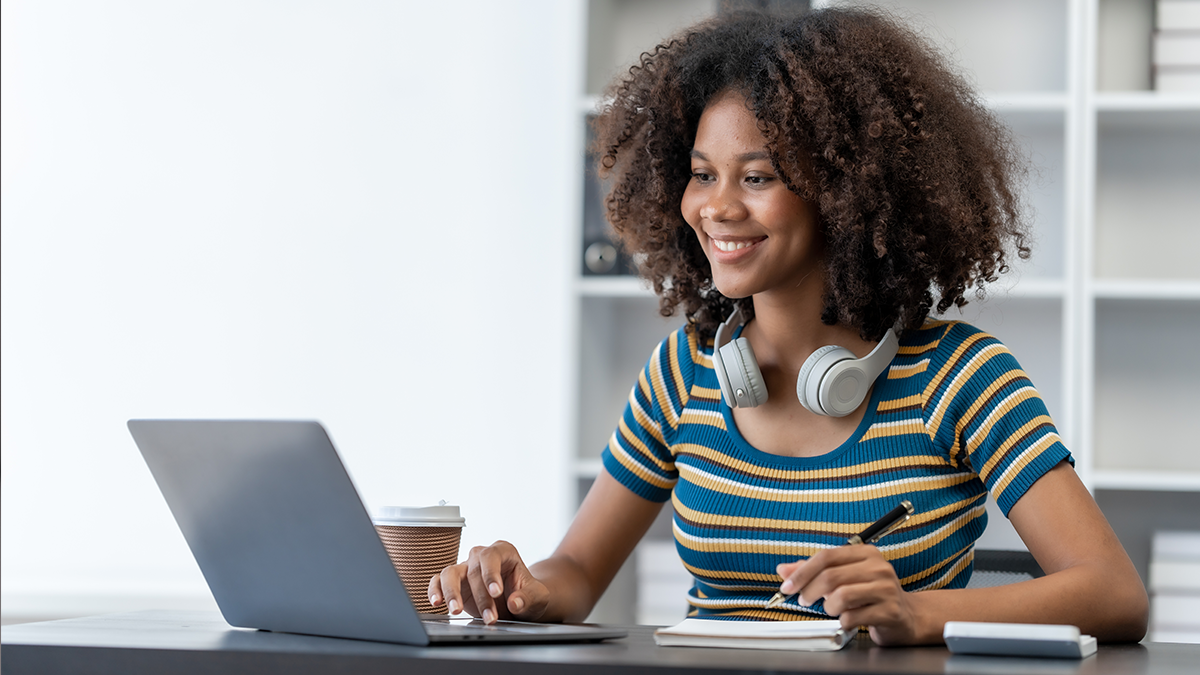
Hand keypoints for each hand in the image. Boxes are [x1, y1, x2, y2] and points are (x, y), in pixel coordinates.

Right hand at [428, 540, 550, 623]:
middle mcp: (481, 556)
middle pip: (474, 570)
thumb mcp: (538, 597)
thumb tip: (515, 602)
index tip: (497, 592)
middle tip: (491, 618)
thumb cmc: (528, 595)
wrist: (520, 604)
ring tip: (456, 610)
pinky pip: (438, 581)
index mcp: (503, 552)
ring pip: (450, 572)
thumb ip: (529, 598)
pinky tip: (436, 603)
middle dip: (481, 597)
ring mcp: (466, 568)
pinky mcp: (455, 583)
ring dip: (452, 592)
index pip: (492, 556)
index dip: (492, 573)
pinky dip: (435, 590)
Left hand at [776, 545, 923, 644]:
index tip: (788, 587)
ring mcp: (886, 589)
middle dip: (810, 591)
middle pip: (831, 576)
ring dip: (829, 607)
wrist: (907, 617)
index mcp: (865, 554)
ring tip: (832, 610)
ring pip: (841, 596)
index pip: (826, 556)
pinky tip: (848, 620)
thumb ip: (813, 572)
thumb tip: (783, 570)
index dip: (802, 572)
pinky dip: (843, 621)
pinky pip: (853, 617)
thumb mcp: (844, 578)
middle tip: (804, 601)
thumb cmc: (871, 595)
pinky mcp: (890, 611)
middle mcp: (878, 567)